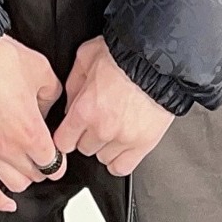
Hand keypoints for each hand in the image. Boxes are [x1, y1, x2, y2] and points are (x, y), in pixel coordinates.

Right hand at [0, 33, 68, 212]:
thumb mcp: (40, 70)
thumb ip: (52, 94)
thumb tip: (49, 107)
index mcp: (29, 130)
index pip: (53, 162)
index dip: (59, 157)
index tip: (58, 150)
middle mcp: (8, 147)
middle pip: (34, 175)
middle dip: (42, 166)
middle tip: (43, 155)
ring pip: (13, 185)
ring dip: (23, 178)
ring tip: (26, 167)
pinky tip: (7, 202)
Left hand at [52, 36, 174, 176]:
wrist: (157, 58)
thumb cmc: (124, 54)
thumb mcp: (87, 56)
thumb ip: (73, 83)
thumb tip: (69, 102)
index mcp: (85, 109)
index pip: (63, 141)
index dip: (65, 135)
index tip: (70, 131)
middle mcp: (102, 128)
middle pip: (83, 149)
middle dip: (86, 135)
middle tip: (96, 119)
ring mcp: (123, 139)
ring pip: (102, 158)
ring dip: (104, 145)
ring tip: (113, 126)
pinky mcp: (143, 145)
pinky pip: (122, 168)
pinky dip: (119, 159)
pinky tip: (120, 144)